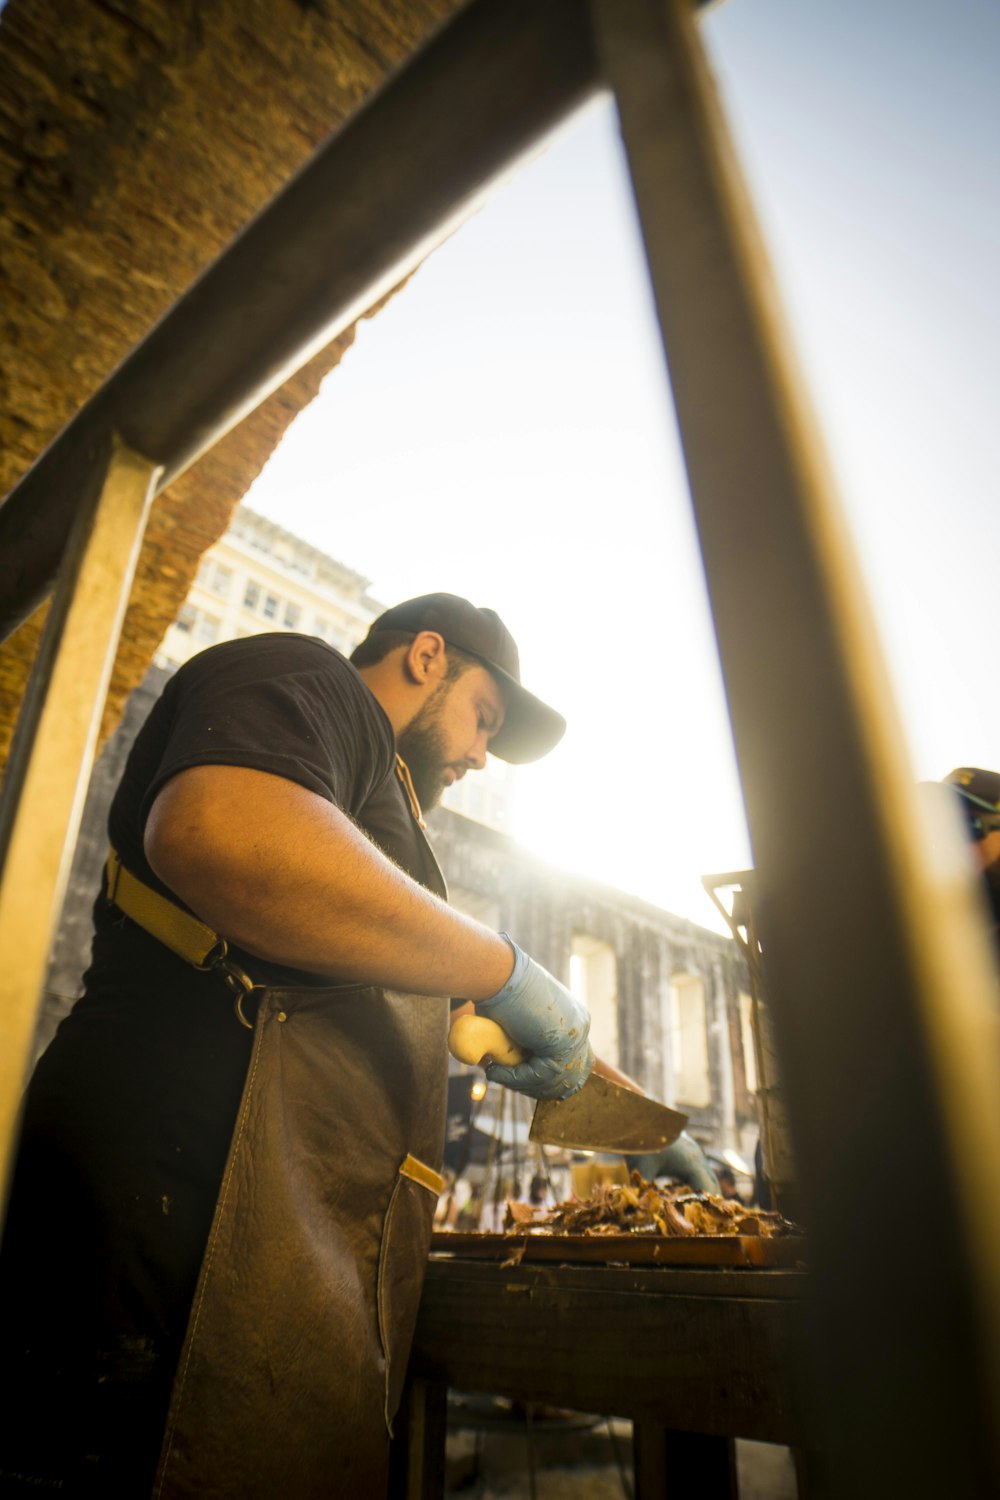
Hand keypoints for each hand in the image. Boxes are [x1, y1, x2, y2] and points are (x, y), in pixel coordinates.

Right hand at [475, 936, 592, 1099]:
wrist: (497, 973)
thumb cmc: (497, 991)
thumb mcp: (514, 1021)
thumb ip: (517, 1043)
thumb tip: (501, 1066)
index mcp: (572, 1019)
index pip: (571, 1062)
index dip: (549, 1079)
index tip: (524, 1084)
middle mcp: (579, 1026)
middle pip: (569, 1076)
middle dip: (538, 1087)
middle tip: (509, 1083)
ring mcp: (575, 1035)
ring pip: (553, 1079)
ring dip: (521, 1084)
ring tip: (495, 1073)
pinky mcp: (562, 1042)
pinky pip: (540, 1074)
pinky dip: (515, 1079)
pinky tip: (495, 1071)